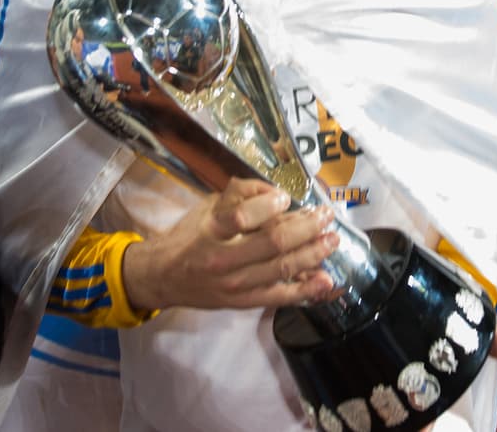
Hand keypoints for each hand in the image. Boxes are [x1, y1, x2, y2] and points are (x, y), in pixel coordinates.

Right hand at [123, 178, 339, 311]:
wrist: (164, 277)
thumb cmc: (190, 235)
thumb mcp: (208, 206)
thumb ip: (240, 195)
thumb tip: (276, 193)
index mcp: (211, 230)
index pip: (243, 217)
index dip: (270, 205)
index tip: (286, 197)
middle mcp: (223, 259)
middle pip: (273, 243)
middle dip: (307, 227)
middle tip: (326, 216)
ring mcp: (234, 285)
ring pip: (282, 268)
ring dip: (313, 253)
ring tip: (332, 239)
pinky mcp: (242, 303)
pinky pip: (279, 297)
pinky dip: (305, 290)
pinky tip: (325, 280)